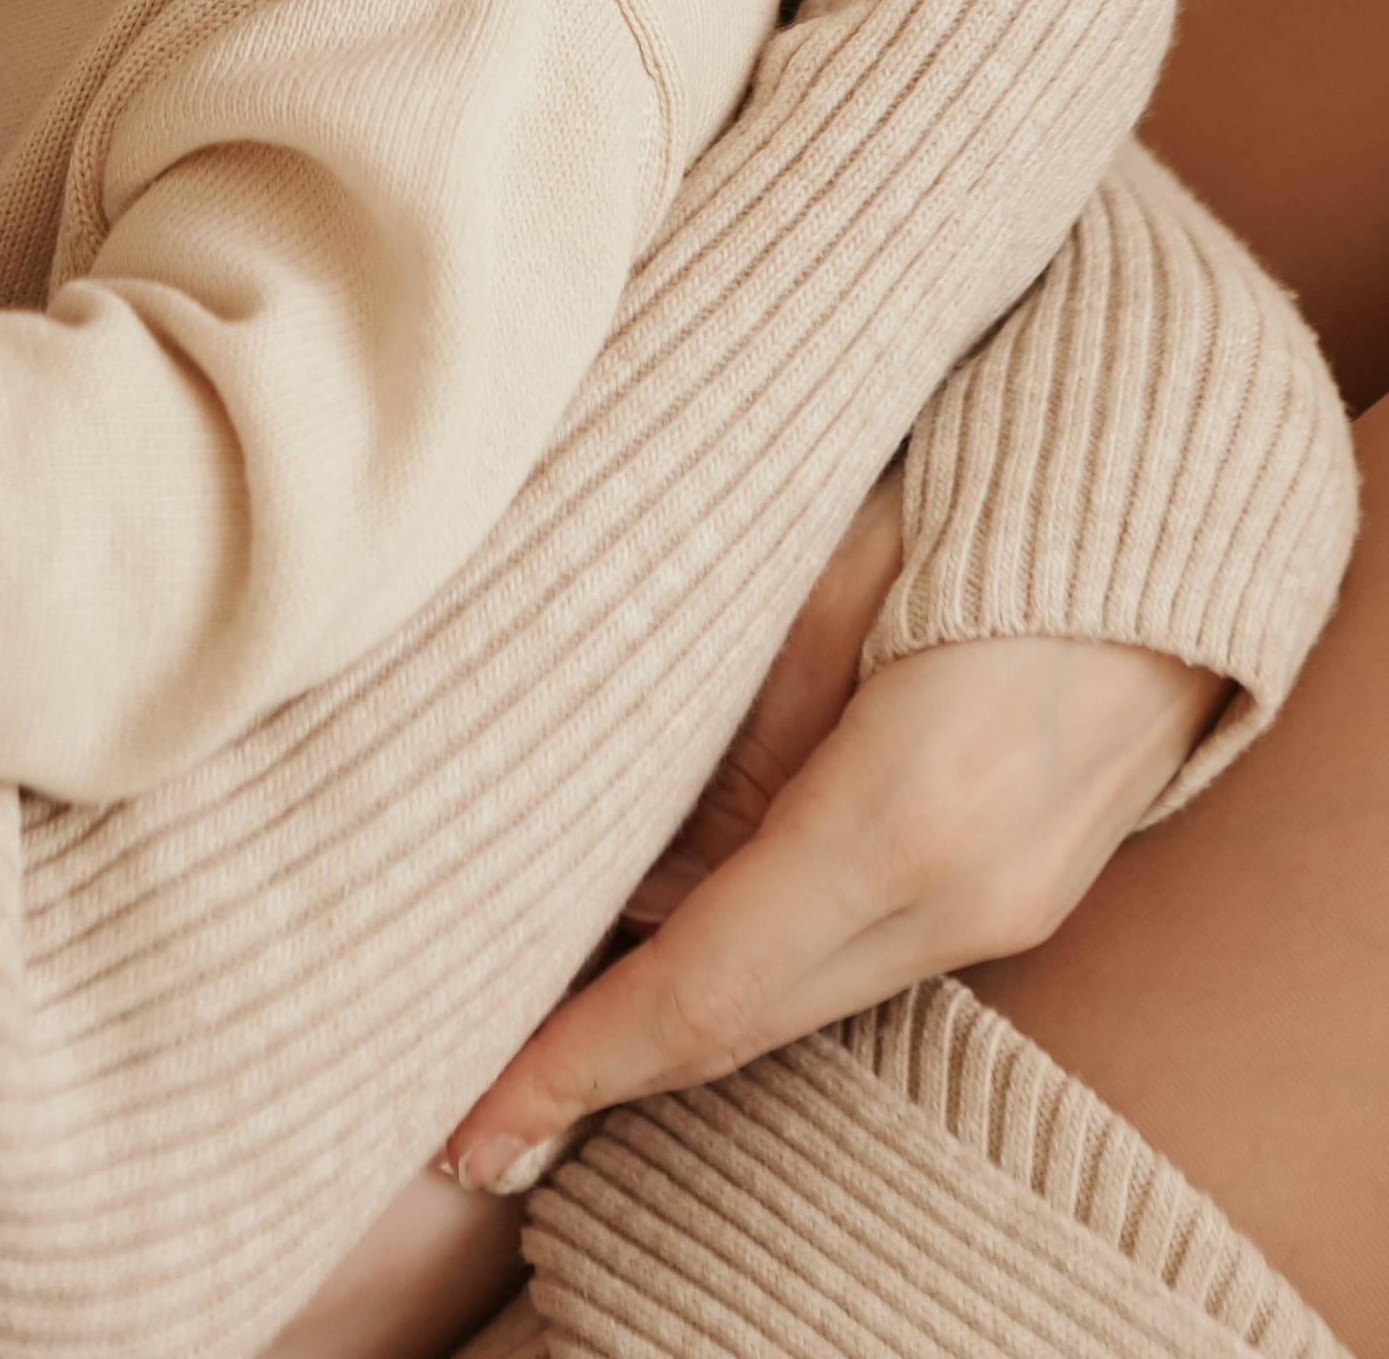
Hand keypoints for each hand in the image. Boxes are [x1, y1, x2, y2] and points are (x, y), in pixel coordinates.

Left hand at [444, 474, 1223, 1192]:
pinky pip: (853, 956)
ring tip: (536, 1056)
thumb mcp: (811, 587)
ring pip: (798, 998)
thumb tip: (629, 869)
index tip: (473, 1134)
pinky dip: (750, 972)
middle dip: (604, 1075)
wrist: (1166, 511)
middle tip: (468, 1130)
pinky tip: (662, 963)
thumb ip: (721, 739)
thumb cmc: (975, 500)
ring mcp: (1007, 905)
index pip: (707, 985)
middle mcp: (966, 897)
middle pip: (749, 1021)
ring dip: (672, 1029)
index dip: (581, 1063)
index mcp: (906, 818)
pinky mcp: (1019, 890)